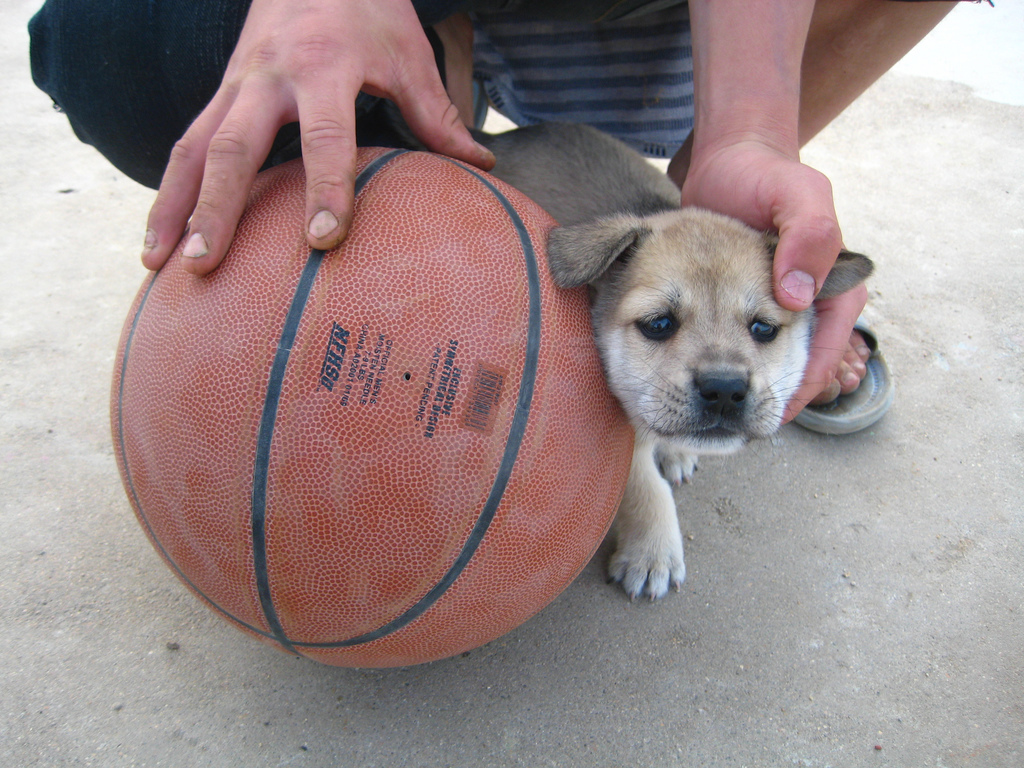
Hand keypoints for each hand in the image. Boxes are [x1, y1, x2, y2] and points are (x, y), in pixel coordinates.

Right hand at [140, 0, 494, 274]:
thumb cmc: (366, 12)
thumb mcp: (406, 54)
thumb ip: (436, 113)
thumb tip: (482, 165)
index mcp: (324, 66)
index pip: (325, 136)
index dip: (325, 188)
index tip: (322, 239)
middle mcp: (269, 77)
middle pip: (234, 147)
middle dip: (218, 207)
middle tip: (206, 263)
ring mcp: (235, 84)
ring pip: (192, 147)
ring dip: (175, 207)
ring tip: (162, 265)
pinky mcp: (219, 93)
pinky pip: (184, 143)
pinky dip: (169, 190)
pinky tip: (160, 236)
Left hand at [671, 137, 865, 420]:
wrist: (731, 162)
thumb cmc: (768, 177)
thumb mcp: (799, 195)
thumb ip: (809, 235)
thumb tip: (796, 296)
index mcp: (828, 295)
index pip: (819, 361)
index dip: (791, 394)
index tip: (760, 420)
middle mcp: (800, 311)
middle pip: (785, 376)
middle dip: (754, 406)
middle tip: (720, 434)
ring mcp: (767, 314)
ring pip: (757, 372)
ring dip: (732, 396)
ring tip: (697, 421)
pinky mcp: (735, 311)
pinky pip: (729, 354)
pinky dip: (714, 373)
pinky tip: (685, 389)